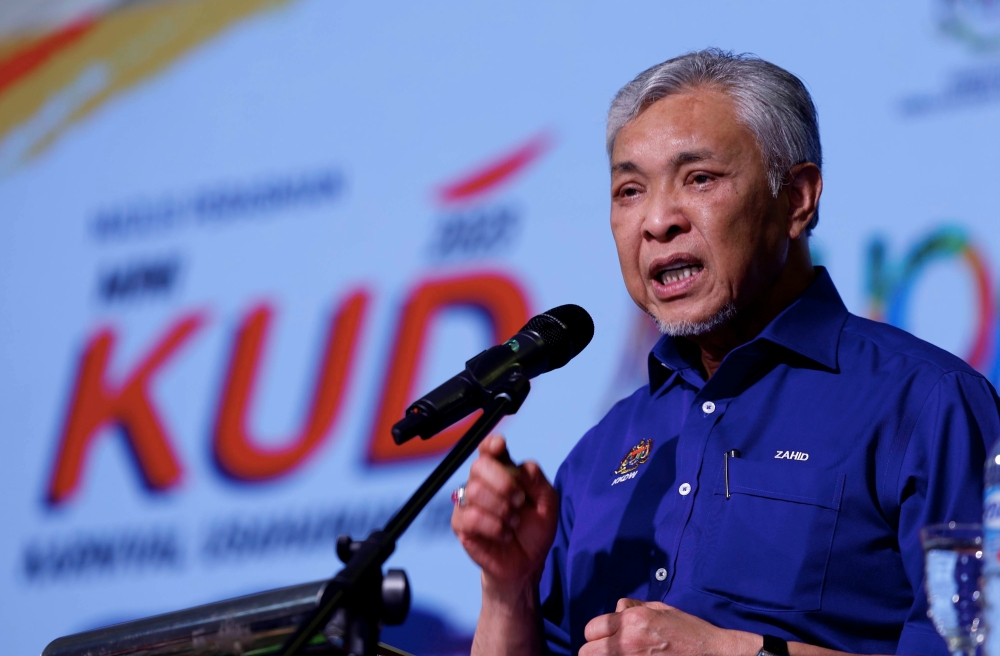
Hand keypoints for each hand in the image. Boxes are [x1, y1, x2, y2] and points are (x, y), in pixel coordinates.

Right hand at [451, 436, 558, 594]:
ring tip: (514, 522)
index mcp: (503, 471)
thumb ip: (537, 480)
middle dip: (503, 482)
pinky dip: (494, 527)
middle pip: (479, 465)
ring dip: (501, 509)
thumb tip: (520, 467)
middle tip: (519, 501)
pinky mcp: (461, 524)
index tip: (500, 447)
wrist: (527, 563)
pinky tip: (504, 535)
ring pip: (475, 490)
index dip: (491, 444)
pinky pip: (471, 517)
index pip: (488, 449)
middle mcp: (482, 483)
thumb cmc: (535, 530)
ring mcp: (469, 503)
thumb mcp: (548, 503)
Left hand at [581, 599, 758, 655]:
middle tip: (610, 649)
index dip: (598, 632)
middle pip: (586, 652)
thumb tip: (616, 610)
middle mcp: (627, 643)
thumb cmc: (688, 631)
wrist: (711, 654)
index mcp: (632, 621)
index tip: (606, 636)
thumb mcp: (660, 609)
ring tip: (621, 654)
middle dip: (595, 649)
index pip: (591, 629)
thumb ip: (632, 608)